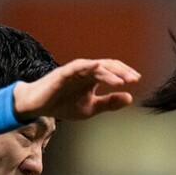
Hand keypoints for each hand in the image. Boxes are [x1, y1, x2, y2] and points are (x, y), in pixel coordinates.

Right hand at [13, 58, 139, 120]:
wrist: (38, 106)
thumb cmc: (63, 105)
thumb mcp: (91, 108)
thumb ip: (109, 103)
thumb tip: (130, 97)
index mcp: (92, 77)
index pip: (112, 71)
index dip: (124, 74)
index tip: (137, 80)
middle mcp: (85, 71)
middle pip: (107, 66)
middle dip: (122, 72)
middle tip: (134, 79)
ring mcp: (75, 70)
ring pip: (95, 66)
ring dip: (109, 72)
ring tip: (122, 80)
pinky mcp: (63, 72)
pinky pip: (78, 67)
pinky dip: (89, 67)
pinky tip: (99, 68)